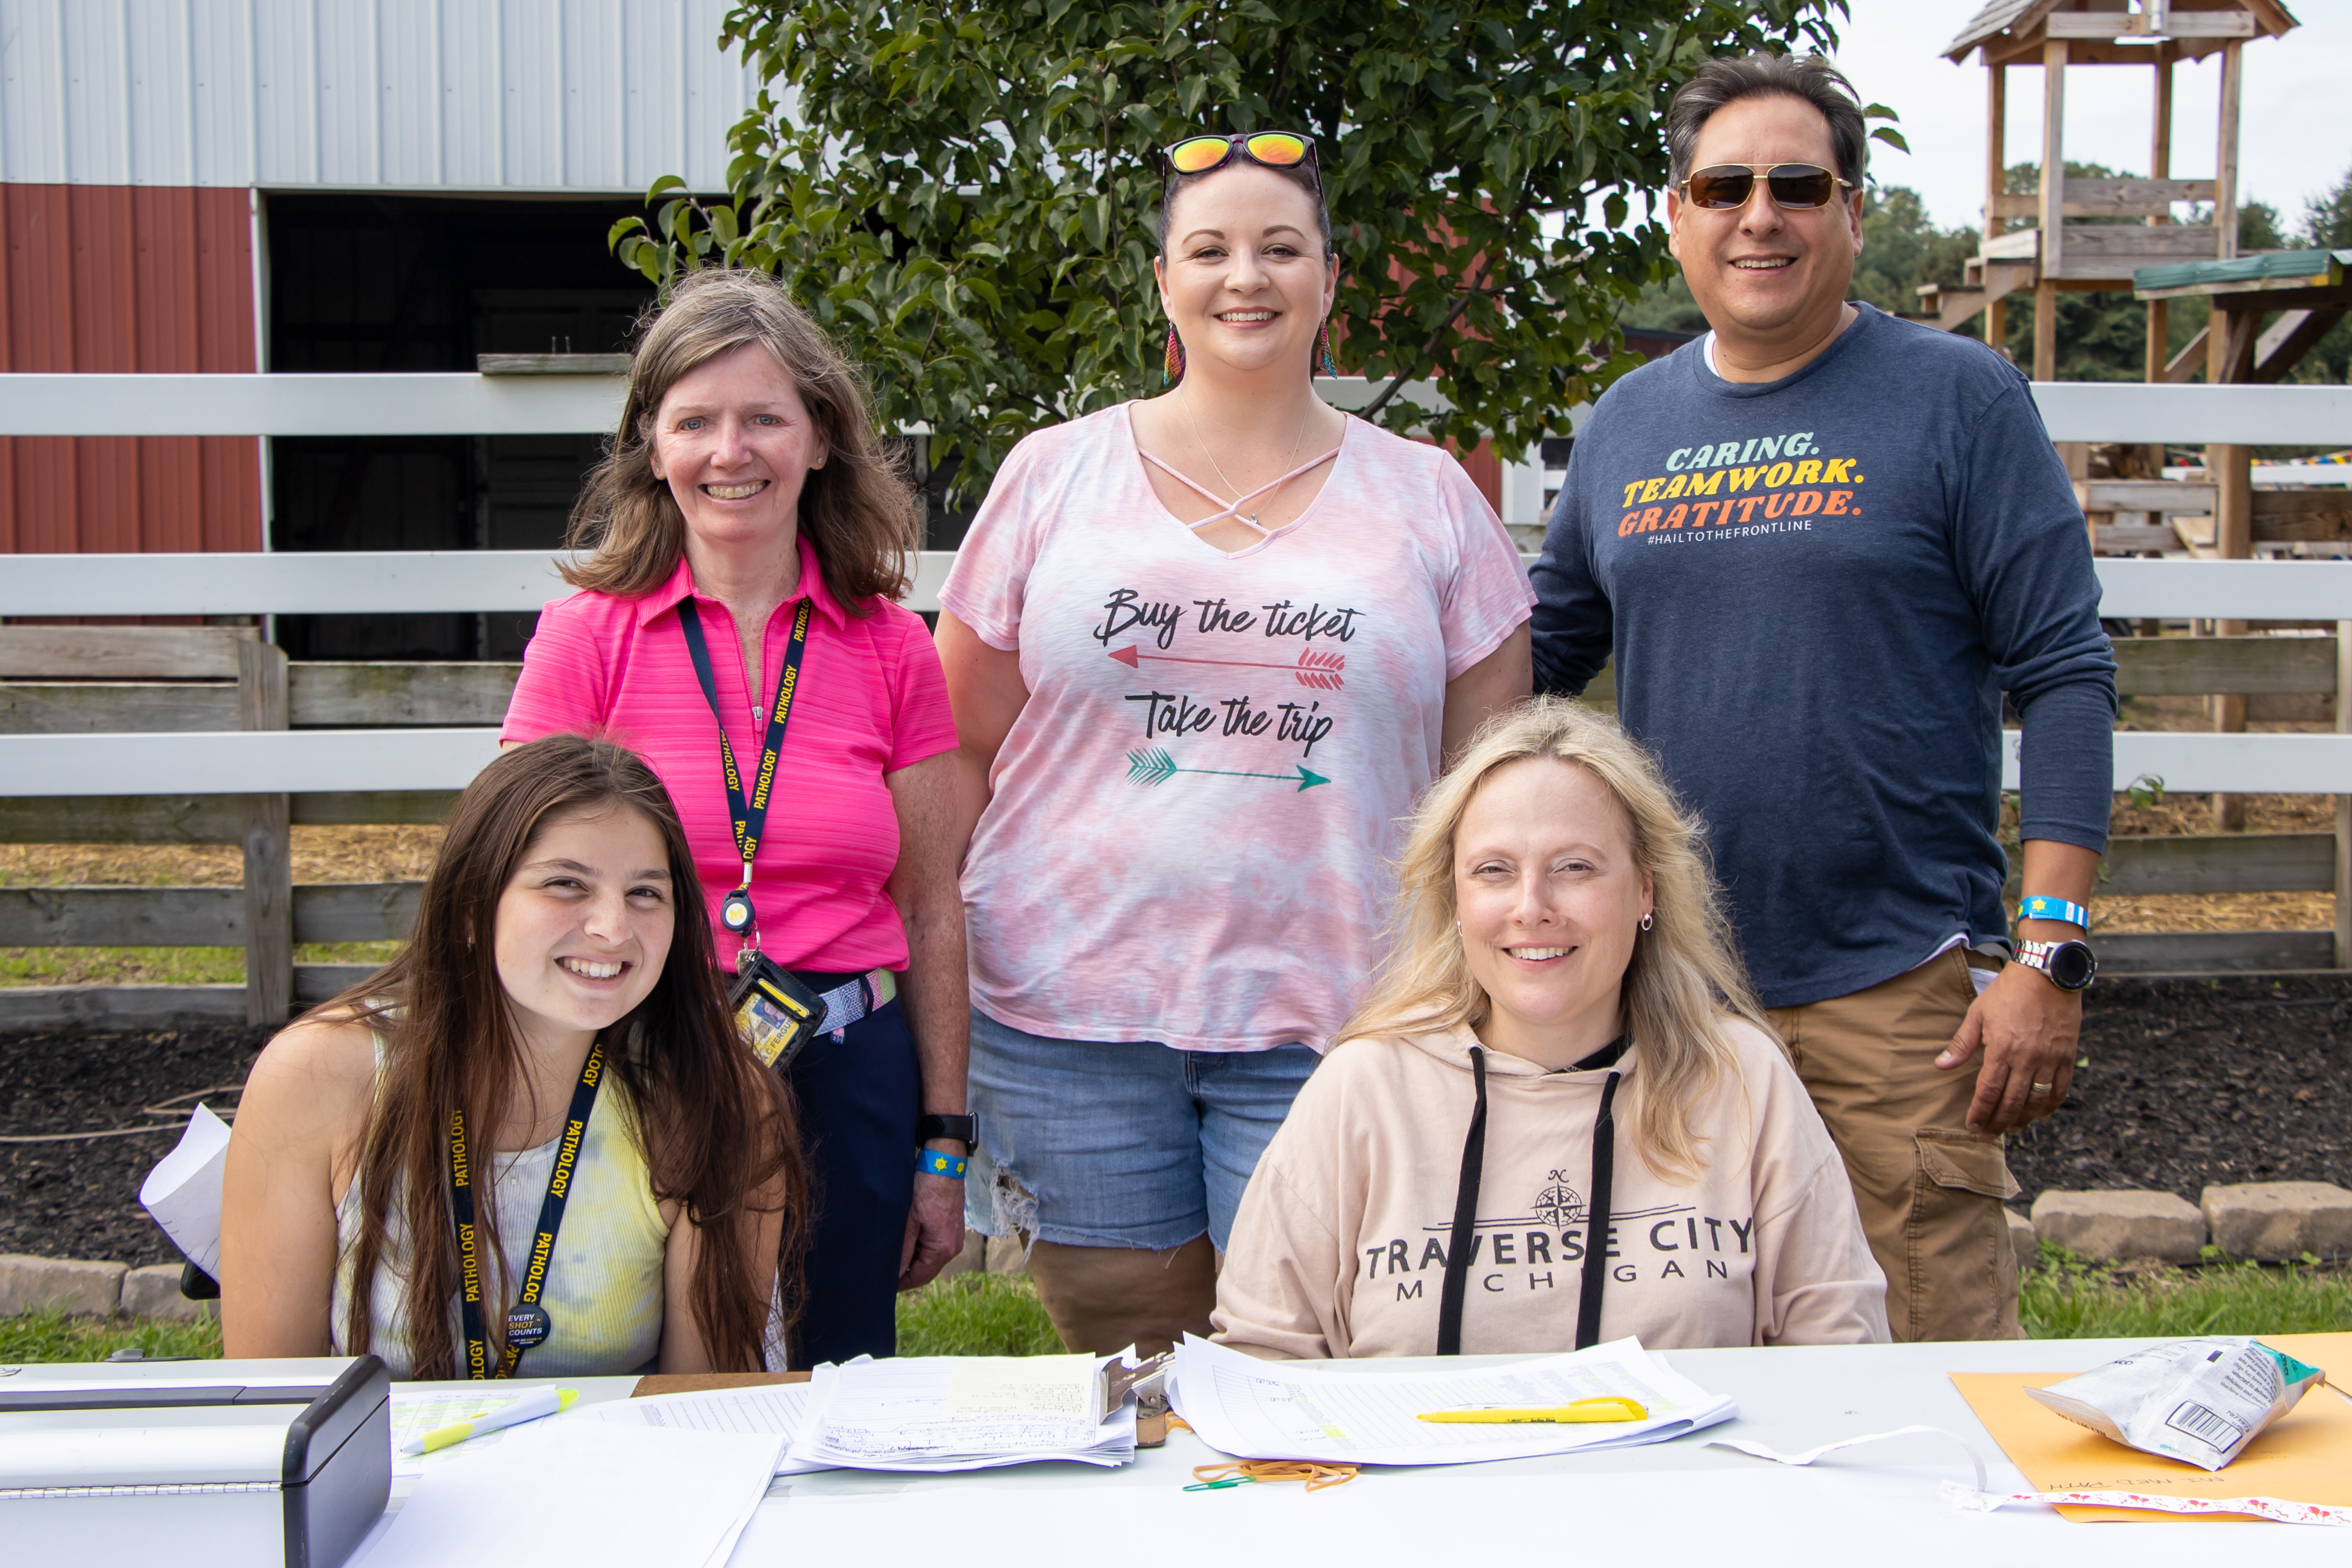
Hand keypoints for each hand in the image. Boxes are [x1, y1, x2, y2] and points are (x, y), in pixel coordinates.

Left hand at [897, 1168, 967, 1291]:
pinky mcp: (952, 1228)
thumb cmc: (925, 1190)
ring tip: (894, 1250)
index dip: (901, 1283)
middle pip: (926, 1270)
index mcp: (943, 1249)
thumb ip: (902, 1252)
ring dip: (913, 1258)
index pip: (920, 1277)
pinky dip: (920, 1247)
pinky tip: (907, 1237)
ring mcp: (955, 1237)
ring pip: (930, 1258)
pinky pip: (935, 1246)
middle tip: (885, 1268)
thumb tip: (894, 1275)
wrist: (943, 1164)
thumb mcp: (908, 1223)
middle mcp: (953, 1247)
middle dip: (907, 1271)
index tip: (883, 1283)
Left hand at [1936, 962, 2080, 1134]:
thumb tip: (1941, 1066)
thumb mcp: (1978, 1013)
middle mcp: (2026, 1059)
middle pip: (2012, 1102)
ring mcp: (2049, 1059)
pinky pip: (2060, 1089)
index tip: (1973, 1127)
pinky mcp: (2067, 1056)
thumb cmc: (2008, 992)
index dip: (1980, 1113)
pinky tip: (2040, 1114)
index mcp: (2001, 1050)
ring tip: (2012, 1129)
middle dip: (1999, 1123)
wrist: (2046, 974)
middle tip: (1989, 1136)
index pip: (1989, 1092)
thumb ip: (1961, 1044)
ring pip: (2036, 1100)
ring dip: (2024, 1119)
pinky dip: (2050, 1106)